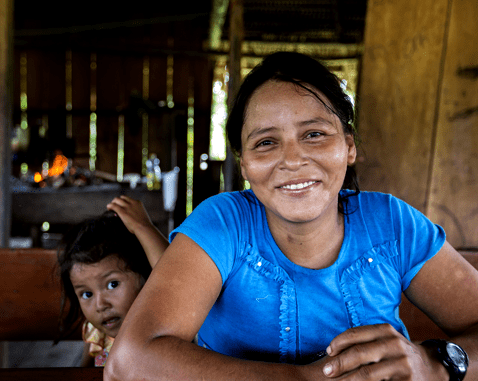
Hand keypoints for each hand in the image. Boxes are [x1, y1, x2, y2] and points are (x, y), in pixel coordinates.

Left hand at [106, 195, 153, 234]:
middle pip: (122, 197)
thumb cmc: (144, 224)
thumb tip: (133, 216)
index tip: (122, 205)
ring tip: (110, 207)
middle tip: (115, 206)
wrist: (144, 227)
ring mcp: (127, 206)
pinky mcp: (122, 211)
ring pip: (116, 199)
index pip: (128, 199)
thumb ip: (137, 212)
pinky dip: (109, 206)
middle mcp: (132, 203)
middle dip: (117, 201)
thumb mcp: (142, 214)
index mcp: (138, 203)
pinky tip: (108, 208)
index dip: (124, 201)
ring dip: (113, 202)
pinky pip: (113, 205)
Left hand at [321, 324, 447, 379]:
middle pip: (359, 353)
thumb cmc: (397, 353)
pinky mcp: (407, 379)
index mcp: (385, 331)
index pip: (355, 334)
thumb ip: (365, 342)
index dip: (339, 342)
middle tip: (327, 371)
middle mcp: (394, 343)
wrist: (432, 367)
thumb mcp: (385, 341)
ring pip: (368, 373)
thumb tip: (333, 351)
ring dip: (349, 379)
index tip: (328, 352)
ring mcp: (402, 362)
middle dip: (340, 363)